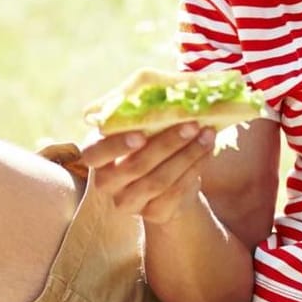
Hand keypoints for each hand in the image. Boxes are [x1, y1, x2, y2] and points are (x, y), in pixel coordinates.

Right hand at [79, 123, 217, 226]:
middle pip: (135, 166)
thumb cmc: (149, 140)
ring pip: (158, 181)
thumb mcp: (138, 124)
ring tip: (207, 135)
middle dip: (167, 144)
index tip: (140, 134)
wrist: (168, 177)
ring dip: (187, 156)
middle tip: (192, 125)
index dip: (116, 146)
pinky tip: (206, 152)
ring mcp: (128, 202)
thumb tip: (157, 87)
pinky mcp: (152, 214)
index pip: (94, 154)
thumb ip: (137, 111)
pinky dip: (194, 170)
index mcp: (96, 154)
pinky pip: (174, 193)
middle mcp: (106, 182)